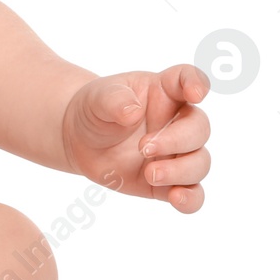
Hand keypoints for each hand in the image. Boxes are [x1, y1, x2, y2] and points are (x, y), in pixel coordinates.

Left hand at [61, 65, 210, 212]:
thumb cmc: (96, 110)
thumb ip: (114, 99)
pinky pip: (192, 194)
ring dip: (180, 171)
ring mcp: (176, 153)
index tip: (196, 93)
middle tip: (143, 147)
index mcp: (164, 92)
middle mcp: (177, 122)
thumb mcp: (97, 98)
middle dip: (177, 140)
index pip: (188, 79)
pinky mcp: (168, 182)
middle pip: (199, 128)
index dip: (198, 83)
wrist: (79, 139)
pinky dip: (190, 199)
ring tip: (150, 173)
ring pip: (200, 163)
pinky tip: (177, 199)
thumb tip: (133, 112)